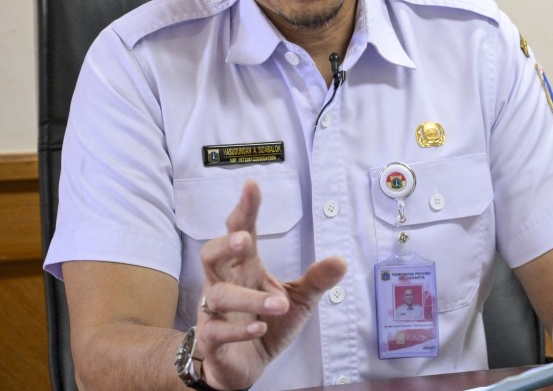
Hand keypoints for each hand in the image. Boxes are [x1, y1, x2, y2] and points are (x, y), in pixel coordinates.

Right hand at [194, 179, 346, 389]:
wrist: (244, 366)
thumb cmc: (267, 322)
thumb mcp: (299, 299)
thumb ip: (317, 280)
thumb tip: (341, 260)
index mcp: (245, 268)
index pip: (241, 231)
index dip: (245, 209)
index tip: (251, 186)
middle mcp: (225, 283)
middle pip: (211, 255)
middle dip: (224, 245)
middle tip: (244, 240)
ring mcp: (214, 312)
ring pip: (218, 295)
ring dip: (249, 298)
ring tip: (279, 304)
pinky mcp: (212, 340)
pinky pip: (216, 331)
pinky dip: (238, 330)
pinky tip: (259, 328)